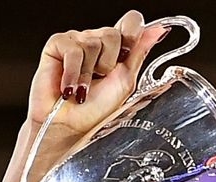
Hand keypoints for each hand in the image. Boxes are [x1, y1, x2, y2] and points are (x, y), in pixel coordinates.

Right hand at [27, 10, 167, 131]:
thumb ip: (139, 53)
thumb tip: (158, 31)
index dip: (132, 33)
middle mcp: (97, 40)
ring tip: (83, 88)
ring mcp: (77, 41)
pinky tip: (70, 87)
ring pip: (93, 43)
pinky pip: (73, 49)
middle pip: (112, 33)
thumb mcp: (126, 81)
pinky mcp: (57, 45)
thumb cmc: (96, 110)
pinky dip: (74, 73)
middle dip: (109, 64)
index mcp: (116, 48)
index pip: (131, 22)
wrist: (71, 126)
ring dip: (89, 74)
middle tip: (100, 79)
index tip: (127, 55)